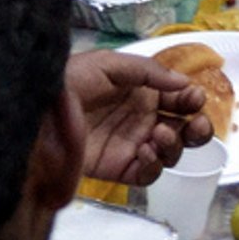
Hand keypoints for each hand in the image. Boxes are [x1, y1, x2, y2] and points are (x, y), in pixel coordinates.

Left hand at [66, 50, 212, 184]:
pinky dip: (153, 166)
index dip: (192, 100)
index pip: (180, 99)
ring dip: (174, 145)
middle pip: (184, 130)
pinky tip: (145, 151)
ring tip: (159, 134)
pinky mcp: (119, 169)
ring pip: (171, 153)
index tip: (194, 98)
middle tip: (196, 125)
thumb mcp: (110, 65)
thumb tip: (184, 81)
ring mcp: (133, 145)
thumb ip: (148, 72)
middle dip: (198, 129)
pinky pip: (147, 174)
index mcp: (145, 92)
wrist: (40, 111)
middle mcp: (144, 119)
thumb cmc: (73, 79)